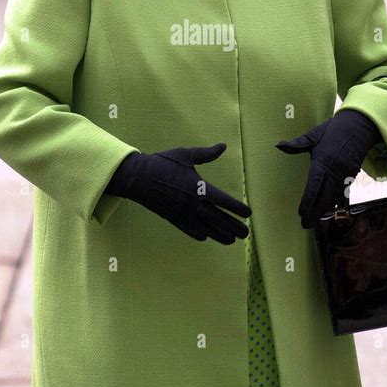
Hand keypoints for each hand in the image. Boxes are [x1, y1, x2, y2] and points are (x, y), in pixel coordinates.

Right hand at [105, 142, 250, 243]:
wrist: (138, 177)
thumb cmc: (163, 162)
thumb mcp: (186, 154)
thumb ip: (207, 153)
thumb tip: (223, 146)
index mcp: (198, 186)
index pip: (223, 200)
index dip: (237, 208)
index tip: (248, 213)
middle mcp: (193, 203)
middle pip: (219, 218)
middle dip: (234, 226)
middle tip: (246, 233)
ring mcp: (183, 213)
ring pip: (206, 228)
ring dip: (221, 234)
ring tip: (232, 240)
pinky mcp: (172, 218)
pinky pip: (189, 230)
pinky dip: (199, 235)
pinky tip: (206, 238)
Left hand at [275, 109, 383, 228]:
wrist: (360, 126)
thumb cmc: (333, 130)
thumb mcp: (314, 134)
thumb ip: (297, 144)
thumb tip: (279, 145)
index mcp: (323, 160)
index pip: (314, 185)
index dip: (308, 201)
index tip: (301, 213)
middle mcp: (335, 170)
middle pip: (324, 196)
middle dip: (315, 212)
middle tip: (306, 224)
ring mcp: (345, 174)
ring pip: (334, 197)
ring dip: (324, 209)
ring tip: (314, 220)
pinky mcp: (352, 175)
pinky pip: (343, 193)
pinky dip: (335, 202)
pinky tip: (328, 209)